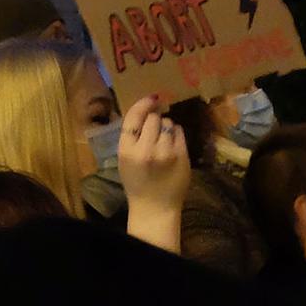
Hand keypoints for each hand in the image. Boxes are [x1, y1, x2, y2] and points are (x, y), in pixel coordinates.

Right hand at [120, 94, 189, 252]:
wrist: (155, 208)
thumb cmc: (136, 182)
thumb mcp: (124, 159)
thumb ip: (131, 137)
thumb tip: (144, 109)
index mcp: (127, 150)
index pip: (134, 117)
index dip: (143, 103)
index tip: (151, 98)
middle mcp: (146, 149)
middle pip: (152, 118)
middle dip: (154, 118)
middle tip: (154, 128)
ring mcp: (166, 153)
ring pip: (168, 123)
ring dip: (166, 126)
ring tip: (163, 139)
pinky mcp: (182, 156)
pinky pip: (180, 132)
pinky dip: (176, 134)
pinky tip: (172, 143)